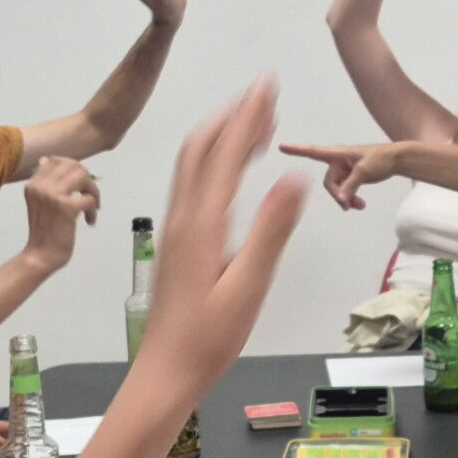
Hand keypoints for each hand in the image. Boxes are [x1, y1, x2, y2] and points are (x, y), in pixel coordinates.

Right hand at [22, 156, 100, 269]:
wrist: (40, 255)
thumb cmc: (42, 232)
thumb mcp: (37, 201)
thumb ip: (44, 183)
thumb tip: (47, 159)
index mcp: (33, 184)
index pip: (55, 160)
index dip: (73, 169)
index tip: (79, 184)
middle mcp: (41, 186)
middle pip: (72, 166)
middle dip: (86, 179)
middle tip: (89, 194)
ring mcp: (53, 195)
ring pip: (83, 177)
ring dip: (93, 191)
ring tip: (92, 206)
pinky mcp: (66, 208)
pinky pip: (89, 199)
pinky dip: (93, 210)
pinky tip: (89, 221)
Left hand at [131, 80, 307, 406]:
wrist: (164, 373)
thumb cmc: (208, 340)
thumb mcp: (247, 288)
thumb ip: (270, 232)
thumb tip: (293, 179)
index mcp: (202, 224)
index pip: (226, 153)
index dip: (248, 115)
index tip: (268, 85)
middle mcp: (183, 217)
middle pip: (202, 148)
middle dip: (234, 116)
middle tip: (264, 95)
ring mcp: (175, 228)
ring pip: (193, 164)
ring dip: (221, 135)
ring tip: (253, 122)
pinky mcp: (175, 242)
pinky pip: (192, 184)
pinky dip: (213, 161)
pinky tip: (230, 170)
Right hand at [276, 141, 398, 210]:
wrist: (396, 160)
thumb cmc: (382, 158)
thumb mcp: (365, 171)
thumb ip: (351, 186)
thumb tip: (342, 200)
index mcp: (338, 153)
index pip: (313, 152)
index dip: (297, 150)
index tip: (282, 147)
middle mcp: (338, 161)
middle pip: (329, 183)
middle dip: (338, 195)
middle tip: (349, 206)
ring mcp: (344, 170)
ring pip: (337, 190)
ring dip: (346, 200)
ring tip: (359, 206)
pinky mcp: (350, 177)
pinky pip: (345, 191)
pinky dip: (351, 199)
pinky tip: (360, 205)